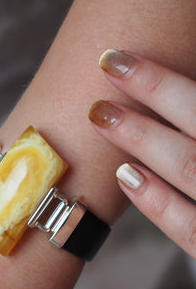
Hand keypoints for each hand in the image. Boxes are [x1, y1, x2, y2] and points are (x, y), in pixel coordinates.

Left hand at [89, 50, 195, 259]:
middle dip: (155, 89)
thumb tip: (179, 103)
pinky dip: (158, 202)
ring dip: (144, 139)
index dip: (164, 80)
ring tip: (102, 116)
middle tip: (108, 66)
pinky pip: (192, 229)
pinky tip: (126, 176)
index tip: (124, 59)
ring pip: (191, 167)